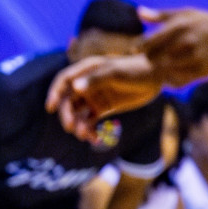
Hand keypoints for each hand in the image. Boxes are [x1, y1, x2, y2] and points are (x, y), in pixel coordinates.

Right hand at [44, 53, 161, 141]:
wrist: (157, 76)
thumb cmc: (137, 69)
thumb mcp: (116, 73)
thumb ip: (96, 79)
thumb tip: (75, 88)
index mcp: (86, 71)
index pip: (63, 81)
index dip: (54, 93)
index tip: (50, 107)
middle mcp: (86, 84)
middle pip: (68, 101)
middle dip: (67, 115)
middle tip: (71, 128)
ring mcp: (94, 96)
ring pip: (77, 113)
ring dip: (78, 126)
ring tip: (86, 136)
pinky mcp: (103, 107)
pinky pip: (90, 121)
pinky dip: (89, 130)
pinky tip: (95, 139)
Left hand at [139, 7, 207, 85]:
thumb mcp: (188, 14)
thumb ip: (162, 15)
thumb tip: (139, 12)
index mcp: (179, 26)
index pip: (146, 43)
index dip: (137, 48)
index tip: (137, 49)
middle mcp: (186, 41)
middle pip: (151, 59)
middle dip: (148, 59)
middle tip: (152, 57)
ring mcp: (194, 57)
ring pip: (163, 70)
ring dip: (160, 70)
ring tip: (164, 64)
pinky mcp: (202, 70)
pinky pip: (177, 80)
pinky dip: (171, 79)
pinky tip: (175, 72)